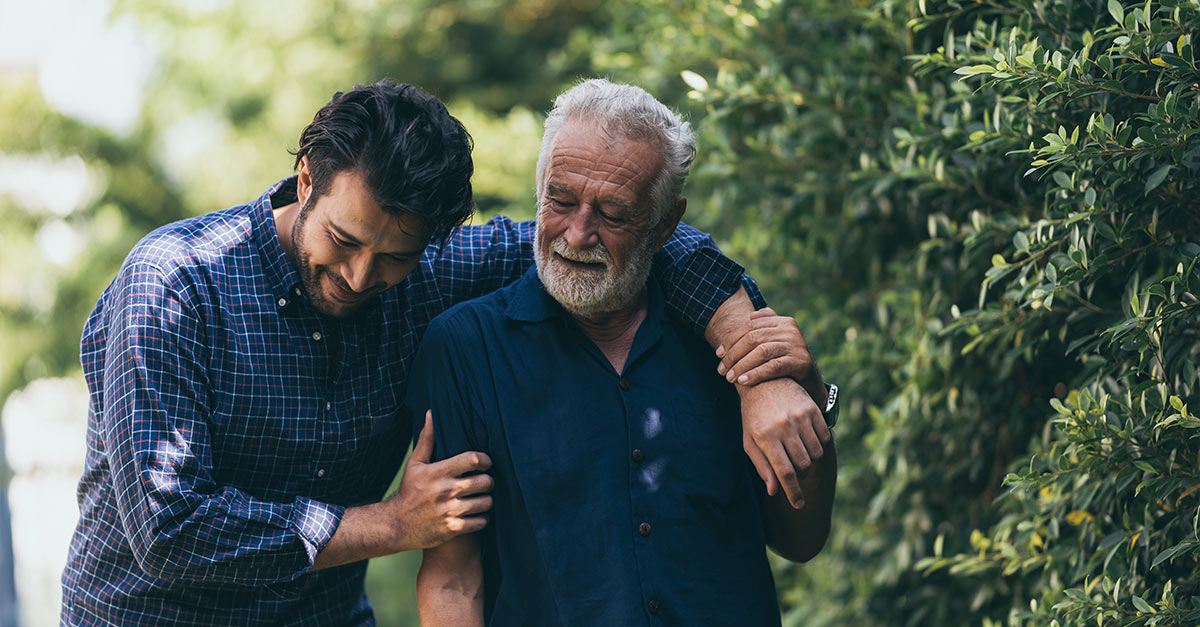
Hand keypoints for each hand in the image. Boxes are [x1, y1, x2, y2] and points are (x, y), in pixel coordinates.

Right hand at [386, 411, 493, 550]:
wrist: (396, 525)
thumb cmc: (409, 492)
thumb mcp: (415, 464)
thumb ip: (427, 439)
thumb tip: (431, 414)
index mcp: (437, 472)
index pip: (472, 460)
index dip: (485, 460)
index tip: (484, 463)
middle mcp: (445, 491)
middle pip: (485, 481)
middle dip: (488, 481)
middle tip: (484, 482)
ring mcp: (449, 511)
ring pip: (486, 502)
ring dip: (486, 500)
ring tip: (481, 499)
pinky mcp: (452, 529)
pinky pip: (481, 522)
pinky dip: (481, 519)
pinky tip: (475, 515)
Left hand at [717, 307, 825, 405]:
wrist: (811, 382)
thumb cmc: (787, 361)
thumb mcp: (777, 342)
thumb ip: (765, 327)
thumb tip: (750, 316)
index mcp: (783, 321)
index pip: (750, 327)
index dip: (732, 340)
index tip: (718, 354)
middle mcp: (791, 330)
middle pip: (753, 338)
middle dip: (734, 354)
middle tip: (721, 370)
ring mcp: (797, 345)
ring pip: (762, 352)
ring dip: (742, 365)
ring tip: (730, 378)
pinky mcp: (801, 362)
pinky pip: (773, 367)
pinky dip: (756, 374)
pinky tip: (743, 382)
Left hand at [739, 378, 830, 508]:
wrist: (763, 382)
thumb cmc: (753, 417)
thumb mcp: (750, 442)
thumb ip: (762, 466)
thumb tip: (774, 491)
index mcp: (765, 436)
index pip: (784, 472)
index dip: (793, 492)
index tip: (798, 504)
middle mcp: (784, 426)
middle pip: (802, 465)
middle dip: (800, 475)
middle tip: (794, 473)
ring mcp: (800, 416)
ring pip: (815, 454)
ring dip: (810, 461)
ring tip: (798, 454)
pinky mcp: (812, 409)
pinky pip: (824, 438)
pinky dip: (819, 446)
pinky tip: (807, 442)